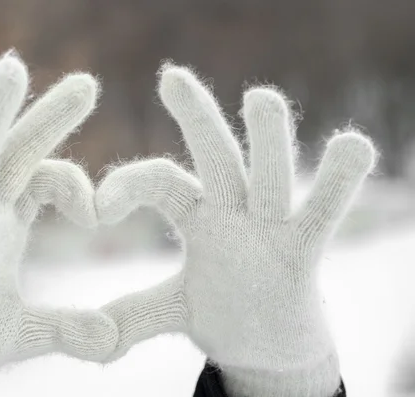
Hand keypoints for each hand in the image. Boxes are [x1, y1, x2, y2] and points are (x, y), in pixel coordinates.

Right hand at [0, 52, 116, 396]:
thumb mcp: (25, 332)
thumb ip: (67, 327)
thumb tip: (110, 337)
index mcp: (0, 227)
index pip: (42, 178)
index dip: (73, 182)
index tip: (96, 213)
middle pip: (16, 151)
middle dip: (48, 116)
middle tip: (88, 82)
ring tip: (14, 65)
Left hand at [96, 65, 375, 396]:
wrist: (269, 343)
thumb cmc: (220, 313)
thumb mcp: (171, 311)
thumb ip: (134, 313)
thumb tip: (91, 338)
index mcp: (198, 217)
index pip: (161, 182)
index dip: (129, 185)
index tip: (95, 209)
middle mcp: (234, 210)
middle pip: (217, 157)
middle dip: (197, 117)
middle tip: (171, 76)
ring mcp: (272, 225)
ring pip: (271, 174)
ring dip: (268, 139)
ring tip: (259, 97)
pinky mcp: (305, 247)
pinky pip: (326, 209)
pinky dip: (340, 181)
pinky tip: (351, 146)